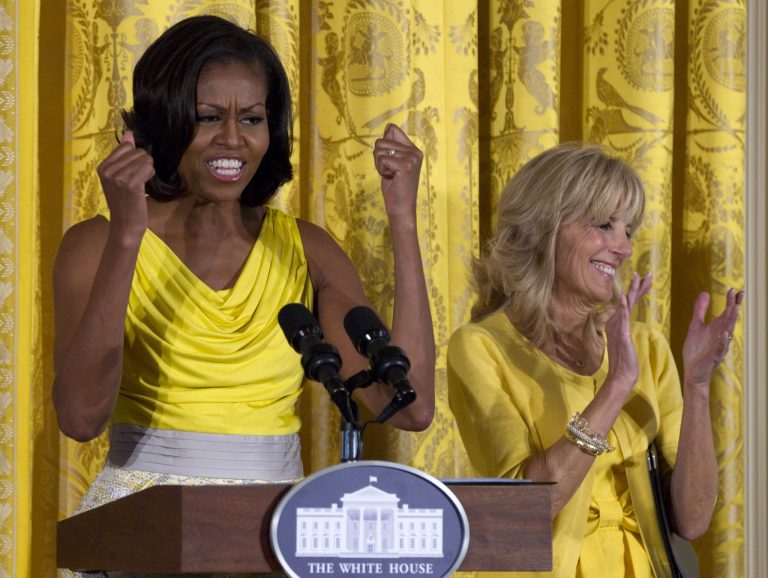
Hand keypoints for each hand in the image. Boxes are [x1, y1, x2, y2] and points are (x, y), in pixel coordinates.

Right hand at [97, 131, 154, 236]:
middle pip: (138, 152)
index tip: (131, 173)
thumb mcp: (120, 176)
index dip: (135, 158)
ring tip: (140, 184)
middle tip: (137, 180)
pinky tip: (143, 186)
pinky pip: (148, 168)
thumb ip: (124, 153)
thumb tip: (129, 133)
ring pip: (145, 159)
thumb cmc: (124, 201)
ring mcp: (118, 177)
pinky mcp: (130, 184)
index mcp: (103, 167)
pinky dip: (150, 175)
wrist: (125, 225)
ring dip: (147, 170)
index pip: (127, 146)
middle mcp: (108, 170)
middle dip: (143, 164)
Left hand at [373, 124, 422, 218]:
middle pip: (381, 140)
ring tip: (391, 175)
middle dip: (379, 158)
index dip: (383, 144)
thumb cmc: (395, 188)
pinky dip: (381, 170)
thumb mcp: (392, 163)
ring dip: (380, 165)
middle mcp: (415, 151)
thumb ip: (391, 146)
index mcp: (413, 149)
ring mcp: (412, 158)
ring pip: (380, 150)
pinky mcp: (406, 165)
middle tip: (389, 171)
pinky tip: (391, 178)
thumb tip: (388, 127)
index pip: (392, 129)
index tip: (390, 161)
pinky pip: (382, 160)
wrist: (401, 208)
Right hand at [604, 273, 652, 391]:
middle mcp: (616, 323)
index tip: (643, 279)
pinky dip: (622, 306)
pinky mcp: (621, 334)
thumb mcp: (624, 343)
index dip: (636, 291)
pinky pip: (622, 317)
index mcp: (618, 324)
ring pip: (626, 305)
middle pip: (628, 301)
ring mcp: (617, 328)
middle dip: (636, 286)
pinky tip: (624, 296)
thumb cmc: (625, 362)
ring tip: (637, 277)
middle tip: (644, 273)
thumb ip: (622, 332)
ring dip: (631, 291)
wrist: (621, 375)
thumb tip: (623, 326)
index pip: (629, 303)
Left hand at [683, 288, 743, 388]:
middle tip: (737, 294)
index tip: (733, 289)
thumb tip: (705, 293)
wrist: (692, 371)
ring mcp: (719, 346)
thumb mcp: (696, 326)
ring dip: (731, 320)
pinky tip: (724, 332)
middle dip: (733, 306)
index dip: (730, 301)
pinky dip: (722, 340)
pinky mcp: (714, 356)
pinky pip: (720, 347)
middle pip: (730, 319)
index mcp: (717, 328)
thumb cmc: (696, 350)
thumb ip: (700, 311)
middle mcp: (721, 335)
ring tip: (734, 308)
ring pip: (727, 331)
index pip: (727, 312)